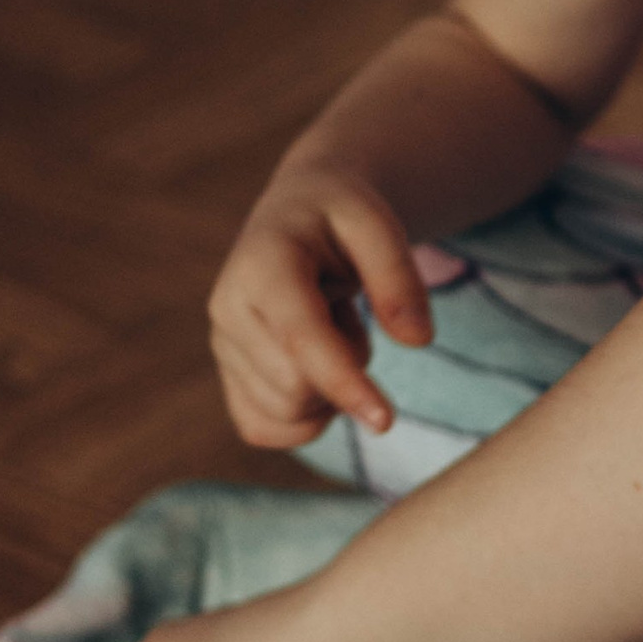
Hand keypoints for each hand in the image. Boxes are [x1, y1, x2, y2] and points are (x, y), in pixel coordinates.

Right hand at [208, 156, 431, 447]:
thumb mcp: (379, 225)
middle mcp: (228, 307)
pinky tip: (318, 369)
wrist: (298, 212)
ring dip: (329, 388)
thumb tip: (418, 341)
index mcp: (262, 265)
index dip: (344, 383)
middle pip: (295, 388)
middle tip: (350, 315)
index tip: (385, 421)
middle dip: (346, 369)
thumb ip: (399, 278)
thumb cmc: (340, 217)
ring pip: (286, 413)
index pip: (300, 339)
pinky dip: (306, 417)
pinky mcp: (228, 374)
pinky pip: (264, 429)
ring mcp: (223, 345)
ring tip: (330, 328)